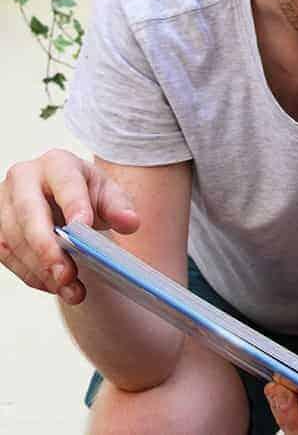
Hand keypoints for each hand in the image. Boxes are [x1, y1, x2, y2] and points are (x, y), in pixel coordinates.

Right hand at [0, 149, 137, 304]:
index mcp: (57, 163)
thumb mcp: (108, 195)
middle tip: (67, 274)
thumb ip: (120, 207)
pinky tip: (53, 286)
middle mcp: (23, 177)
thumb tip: (130, 222)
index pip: (65, 182)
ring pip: (13, 238)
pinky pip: (6, 253)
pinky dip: (30, 274)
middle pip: (29, 212)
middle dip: (47, 246)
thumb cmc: (87, 194)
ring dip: (40, 269)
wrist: (64, 200)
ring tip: (69, 289)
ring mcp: (3, 201)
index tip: (82, 227)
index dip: (73, 204)